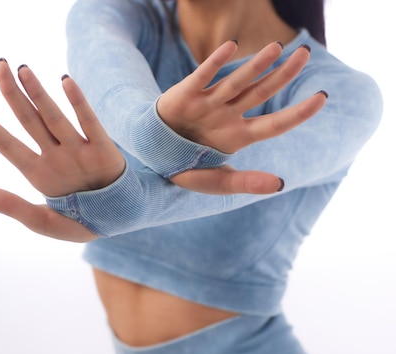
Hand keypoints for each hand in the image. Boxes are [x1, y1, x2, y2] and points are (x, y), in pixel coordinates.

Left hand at [0, 60, 125, 241]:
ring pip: (53, 118)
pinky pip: (90, 124)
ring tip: (22, 69)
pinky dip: (78, 103)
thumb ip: (13, 207)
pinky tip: (65, 82)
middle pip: (28, 120)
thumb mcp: (43, 222)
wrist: (120, 221)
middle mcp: (56, 157)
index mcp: (38, 173)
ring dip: (38, 93)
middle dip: (12, 93)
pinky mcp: (103, 151)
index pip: (7, 144)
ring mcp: (78, 152)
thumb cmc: (80, 222)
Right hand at [157, 40, 327, 194]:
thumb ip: (247, 182)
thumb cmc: (188, 170)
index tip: (321, 98)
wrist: (155, 158)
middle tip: (305, 54)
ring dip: (256, 65)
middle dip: (283, 74)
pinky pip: (202, 76)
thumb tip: (280, 184)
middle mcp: (228, 116)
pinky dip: (214, 63)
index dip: (298, 113)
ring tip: (277, 48)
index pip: (274, 124)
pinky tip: (231, 47)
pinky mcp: (186, 95)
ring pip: (237, 81)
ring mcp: (208, 104)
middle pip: (261, 92)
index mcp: (239, 137)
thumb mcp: (217, 182)